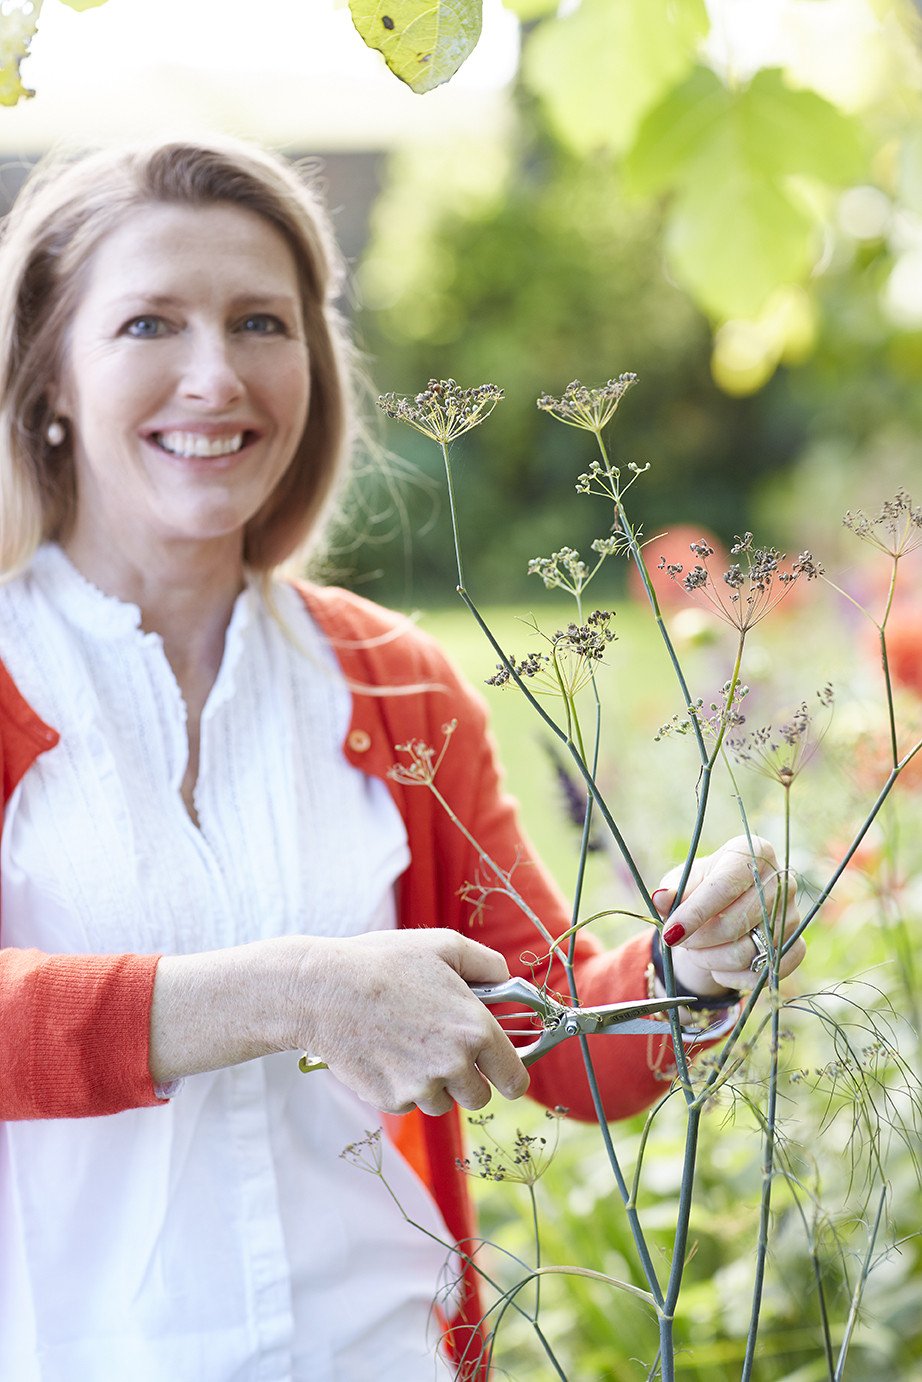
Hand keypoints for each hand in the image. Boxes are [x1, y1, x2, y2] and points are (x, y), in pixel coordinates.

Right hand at [293, 929, 530, 1116]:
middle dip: (466, 1078)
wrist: (325, 991)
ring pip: (442, 1102)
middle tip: (443, 1049)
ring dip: (433, 1083)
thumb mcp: (444, 946)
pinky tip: (384, 1053)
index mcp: (475, 1030)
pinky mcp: (391, 1100)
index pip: (514, 1080)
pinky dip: (401, 1086)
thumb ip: (486, 964)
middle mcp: (454, 1065)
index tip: (499, 1072)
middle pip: (478, 1097)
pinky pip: (408, 1103)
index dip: (509, 1076)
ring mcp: (421, 1087)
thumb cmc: (385, 962)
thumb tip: (506, 980)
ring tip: (407, 1044)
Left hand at [653, 835, 804, 996]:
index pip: (725, 886)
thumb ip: (672, 890)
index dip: (696, 912)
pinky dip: (737, 977)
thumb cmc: (700, 890)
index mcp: (754, 852)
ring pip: (750, 952)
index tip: (671, 932)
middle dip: (701, 939)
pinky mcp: (797, 945)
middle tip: (679, 941)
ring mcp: (793, 914)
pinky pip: (767, 972)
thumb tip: (661, 898)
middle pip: (739, 922)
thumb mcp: (682, 883)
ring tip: (696, 952)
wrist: (723, 911)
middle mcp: (781, 880)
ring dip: (713, 959)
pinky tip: (719, 967)